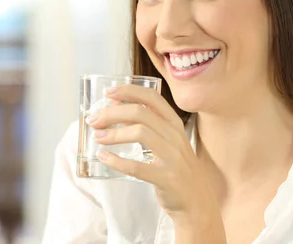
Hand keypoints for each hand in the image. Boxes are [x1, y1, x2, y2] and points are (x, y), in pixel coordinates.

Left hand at [87, 84, 224, 237]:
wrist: (197, 202)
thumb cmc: (177, 168)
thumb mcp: (170, 141)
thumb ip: (150, 125)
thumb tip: (116, 107)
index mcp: (174, 124)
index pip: (152, 98)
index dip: (129, 91)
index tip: (108, 92)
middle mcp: (175, 136)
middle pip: (140, 113)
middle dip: (112, 113)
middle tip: (94, 120)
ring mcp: (173, 157)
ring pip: (140, 134)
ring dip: (114, 134)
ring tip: (98, 137)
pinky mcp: (167, 178)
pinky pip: (137, 167)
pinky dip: (117, 161)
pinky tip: (104, 157)